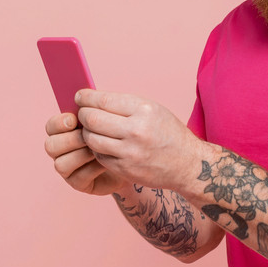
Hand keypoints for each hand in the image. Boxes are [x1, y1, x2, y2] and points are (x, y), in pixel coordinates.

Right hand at [44, 112, 129, 195]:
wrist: (132, 158)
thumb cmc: (117, 134)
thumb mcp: (107, 119)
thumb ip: (94, 111)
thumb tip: (86, 96)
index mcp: (64, 131)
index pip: (51, 126)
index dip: (58, 123)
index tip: (73, 119)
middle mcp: (61, 150)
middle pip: (50, 146)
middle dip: (69, 140)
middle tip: (86, 136)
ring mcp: (68, 168)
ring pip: (61, 163)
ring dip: (80, 154)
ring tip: (99, 148)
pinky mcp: (78, 183)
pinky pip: (78, 177)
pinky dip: (92, 168)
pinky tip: (105, 161)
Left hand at [75, 89, 207, 191]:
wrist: (188, 164)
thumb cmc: (168, 132)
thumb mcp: (152, 110)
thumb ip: (124, 105)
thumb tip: (92, 99)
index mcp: (144, 110)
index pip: (103, 100)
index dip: (85, 98)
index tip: (79, 97)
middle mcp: (137, 131)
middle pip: (92, 119)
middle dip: (82, 115)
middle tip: (82, 113)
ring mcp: (130, 153)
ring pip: (91, 139)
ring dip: (86, 132)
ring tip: (90, 129)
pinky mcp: (125, 169)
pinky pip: (99, 156)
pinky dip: (96, 149)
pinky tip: (101, 144)